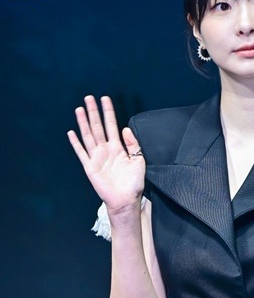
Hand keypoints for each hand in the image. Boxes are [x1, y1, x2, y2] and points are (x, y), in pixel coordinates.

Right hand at [67, 95, 144, 212]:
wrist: (126, 200)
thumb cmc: (133, 183)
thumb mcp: (139, 160)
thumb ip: (133, 144)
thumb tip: (125, 129)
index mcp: (118, 148)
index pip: (112, 125)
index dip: (108, 112)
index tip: (105, 99)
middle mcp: (106, 150)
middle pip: (98, 126)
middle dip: (93, 112)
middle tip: (89, 98)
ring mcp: (96, 157)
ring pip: (88, 135)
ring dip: (83, 122)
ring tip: (80, 109)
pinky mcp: (89, 167)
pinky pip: (81, 152)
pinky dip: (76, 143)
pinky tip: (71, 133)